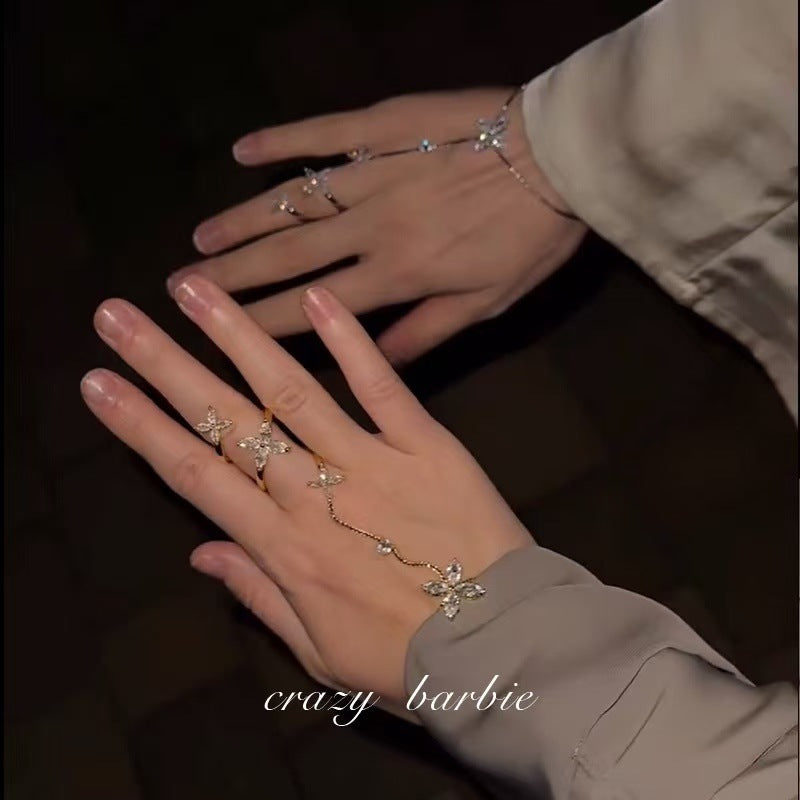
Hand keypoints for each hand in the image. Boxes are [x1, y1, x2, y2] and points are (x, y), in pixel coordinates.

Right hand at [82, 277, 531, 703]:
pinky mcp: (427, 447)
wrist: (503, 651)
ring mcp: (372, 465)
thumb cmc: (407, 661)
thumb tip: (202, 552)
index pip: (195, 476)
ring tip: (195, 290)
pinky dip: (350, 343)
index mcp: (284, 549)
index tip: (100, 383)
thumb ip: (259, 594)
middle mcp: (315, 497)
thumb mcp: (319, 653)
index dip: (141, 427)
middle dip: (166, 366)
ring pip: (291, 392)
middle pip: (228, 422)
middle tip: (119, 317)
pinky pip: (383, 388)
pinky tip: (315, 300)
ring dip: (238, 336)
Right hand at [169, 88, 586, 363]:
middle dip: (231, 274)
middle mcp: (371, 228)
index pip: (313, 307)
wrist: (559, 158)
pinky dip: (282, 141)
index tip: (217, 330)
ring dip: (243, 219)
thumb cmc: (529, 238)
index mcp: (397, 275)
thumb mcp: (486, 303)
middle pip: (287, 256)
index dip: (261, 320)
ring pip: (293, 200)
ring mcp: (373, 173)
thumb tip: (374, 361)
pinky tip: (243, 149)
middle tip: (181, 283)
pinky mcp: (382, 126)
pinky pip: (323, 134)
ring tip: (201, 235)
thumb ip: (426, 332)